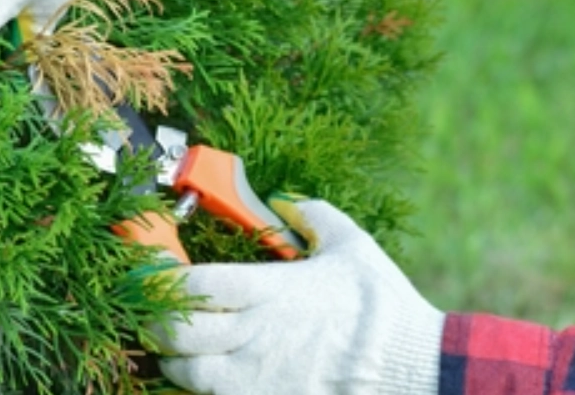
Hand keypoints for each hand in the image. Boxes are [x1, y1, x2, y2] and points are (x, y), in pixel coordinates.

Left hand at [153, 195, 444, 394]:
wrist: (424, 372)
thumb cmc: (385, 309)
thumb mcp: (353, 247)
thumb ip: (314, 215)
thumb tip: (287, 200)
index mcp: (271, 291)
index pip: (196, 284)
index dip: (162, 278)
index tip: (152, 273)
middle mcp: (257, 336)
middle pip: (178, 332)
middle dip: (154, 321)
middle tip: (151, 312)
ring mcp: (260, 380)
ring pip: (189, 374)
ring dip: (174, 361)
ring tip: (176, 350)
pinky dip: (201, 389)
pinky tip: (207, 378)